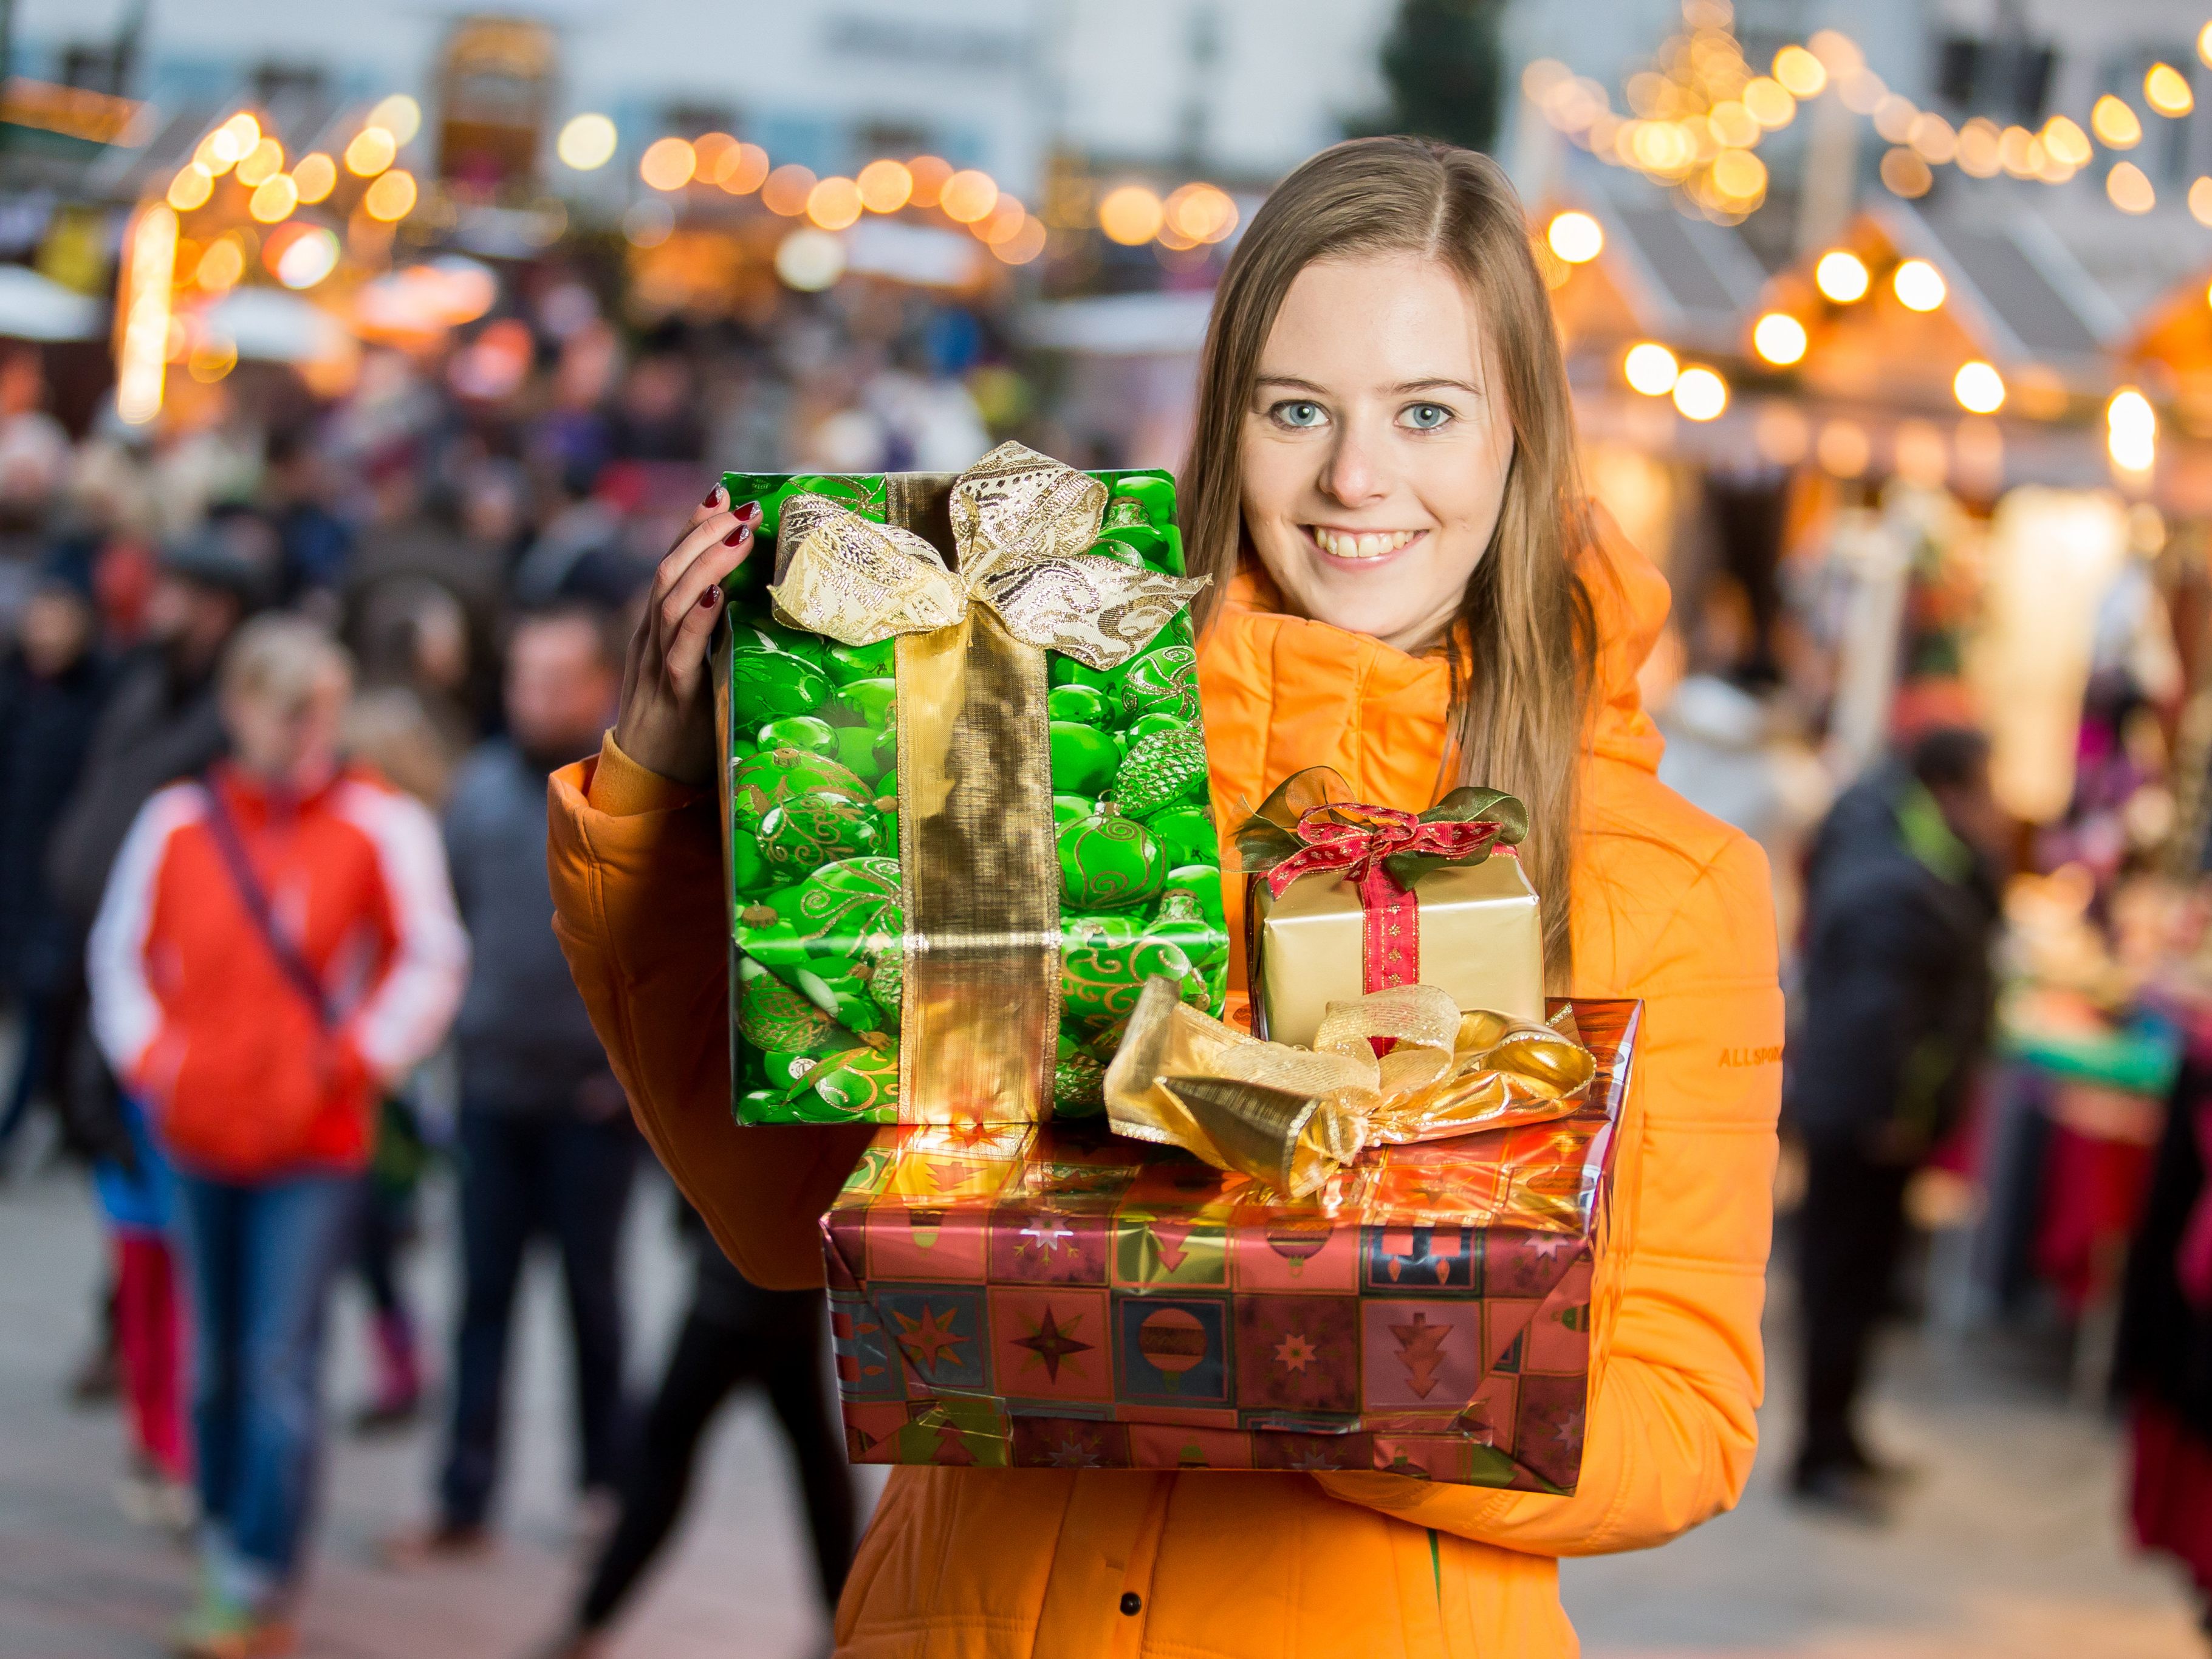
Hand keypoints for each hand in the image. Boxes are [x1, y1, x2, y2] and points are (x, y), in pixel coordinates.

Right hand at [612, 486, 758, 785]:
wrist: (647, 777)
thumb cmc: (684, 720)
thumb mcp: (699, 665)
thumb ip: (716, 632)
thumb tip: (755, 599)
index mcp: (658, 625)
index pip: (673, 563)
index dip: (694, 525)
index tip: (723, 492)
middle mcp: (651, 635)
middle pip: (671, 570)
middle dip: (705, 533)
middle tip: (744, 507)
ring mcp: (655, 662)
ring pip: (671, 600)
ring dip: (707, 564)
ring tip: (738, 536)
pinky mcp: (669, 694)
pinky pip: (679, 651)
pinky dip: (697, 621)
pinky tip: (716, 598)